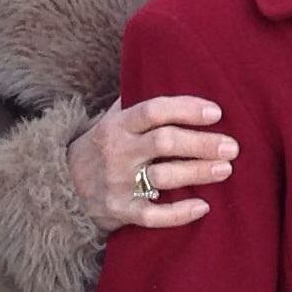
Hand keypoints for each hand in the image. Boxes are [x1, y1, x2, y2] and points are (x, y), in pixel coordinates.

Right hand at [67, 95, 235, 231]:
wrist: (60, 188)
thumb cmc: (97, 149)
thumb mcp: (107, 120)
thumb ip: (134, 103)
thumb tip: (167, 75)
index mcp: (117, 126)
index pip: (154, 111)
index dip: (186, 109)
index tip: (215, 112)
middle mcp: (118, 153)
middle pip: (165, 143)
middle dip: (202, 143)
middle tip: (231, 146)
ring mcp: (118, 184)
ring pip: (164, 178)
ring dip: (198, 173)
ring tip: (225, 169)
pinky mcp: (120, 213)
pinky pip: (153, 216)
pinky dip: (179, 214)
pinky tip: (203, 207)